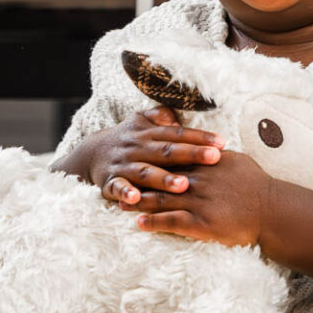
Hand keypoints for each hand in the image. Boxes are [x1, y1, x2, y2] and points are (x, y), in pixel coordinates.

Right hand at [51, 106, 225, 203]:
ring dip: (163, 179)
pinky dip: (126, 194)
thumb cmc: (127, 138)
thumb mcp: (142, 121)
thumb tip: (181, 112)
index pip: (178, 134)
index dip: (200, 137)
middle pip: (167, 151)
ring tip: (183, 185)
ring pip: (145, 172)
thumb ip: (161, 116)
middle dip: (191, 154)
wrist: (90, 153)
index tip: (222, 143)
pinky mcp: (110, 182)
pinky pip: (118, 188)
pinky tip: (137, 200)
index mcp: (149, 133)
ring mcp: (124, 165)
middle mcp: (137, 147)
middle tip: (214, 158)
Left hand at [120, 149, 271, 247]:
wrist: (272, 210)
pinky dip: (153, 223)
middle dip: (139, 179)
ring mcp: (198, 202)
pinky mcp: (201, 224)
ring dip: (139, 202)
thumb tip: (211, 148)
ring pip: (161, 200)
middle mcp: (199, 181)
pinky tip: (139, 224)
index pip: (174, 158)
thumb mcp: (238, 161)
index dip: (154, 159)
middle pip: (161, 178)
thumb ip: (219, 155)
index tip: (138, 158)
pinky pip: (171, 222)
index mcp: (206, 164)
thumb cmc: (258, 186)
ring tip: (121, 204)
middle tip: (121, 180)